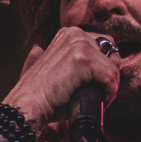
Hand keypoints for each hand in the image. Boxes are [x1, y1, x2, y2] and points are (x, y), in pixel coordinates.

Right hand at [2, 27, 121, 131]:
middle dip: (109, 75)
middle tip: (99, 93)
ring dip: (109, 87)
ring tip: (96, 100)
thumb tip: (38, 49)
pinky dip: (108, 93)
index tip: (96, 86)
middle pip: (112, 54)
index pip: (103, 46)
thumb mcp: (38, 68)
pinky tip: (96, 101)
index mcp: (67, 34)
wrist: (28, 107)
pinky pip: (110, 78)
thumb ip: (43, 56)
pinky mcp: (84, 59)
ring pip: (112, 67)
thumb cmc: (35, 95)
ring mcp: (79, 44)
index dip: (103, 68)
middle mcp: (75, 34)